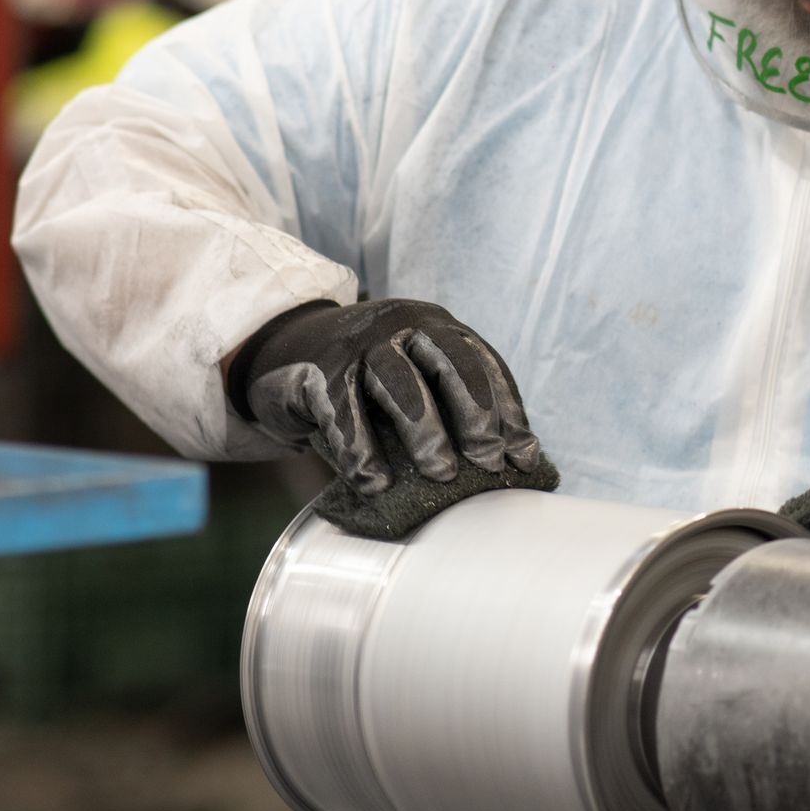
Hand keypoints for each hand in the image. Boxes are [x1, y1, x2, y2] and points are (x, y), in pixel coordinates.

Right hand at [227, 299, 540, 494]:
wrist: (285, 355)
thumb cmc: (366, 382)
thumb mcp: (413, 381)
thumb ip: (448, 409)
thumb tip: (504, 466)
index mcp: (437, 327)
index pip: (483, 364)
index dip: (508, 412)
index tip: (524, 458)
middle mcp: (402, 326)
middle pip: (449, 366)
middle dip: (475, 416)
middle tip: (489, 463)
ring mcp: (359, 344)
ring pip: (400, 383)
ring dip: (425, 431)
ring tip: (442, 475)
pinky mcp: (319, 370)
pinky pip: (345, 412)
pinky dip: (361, 451)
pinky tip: (376, 484)